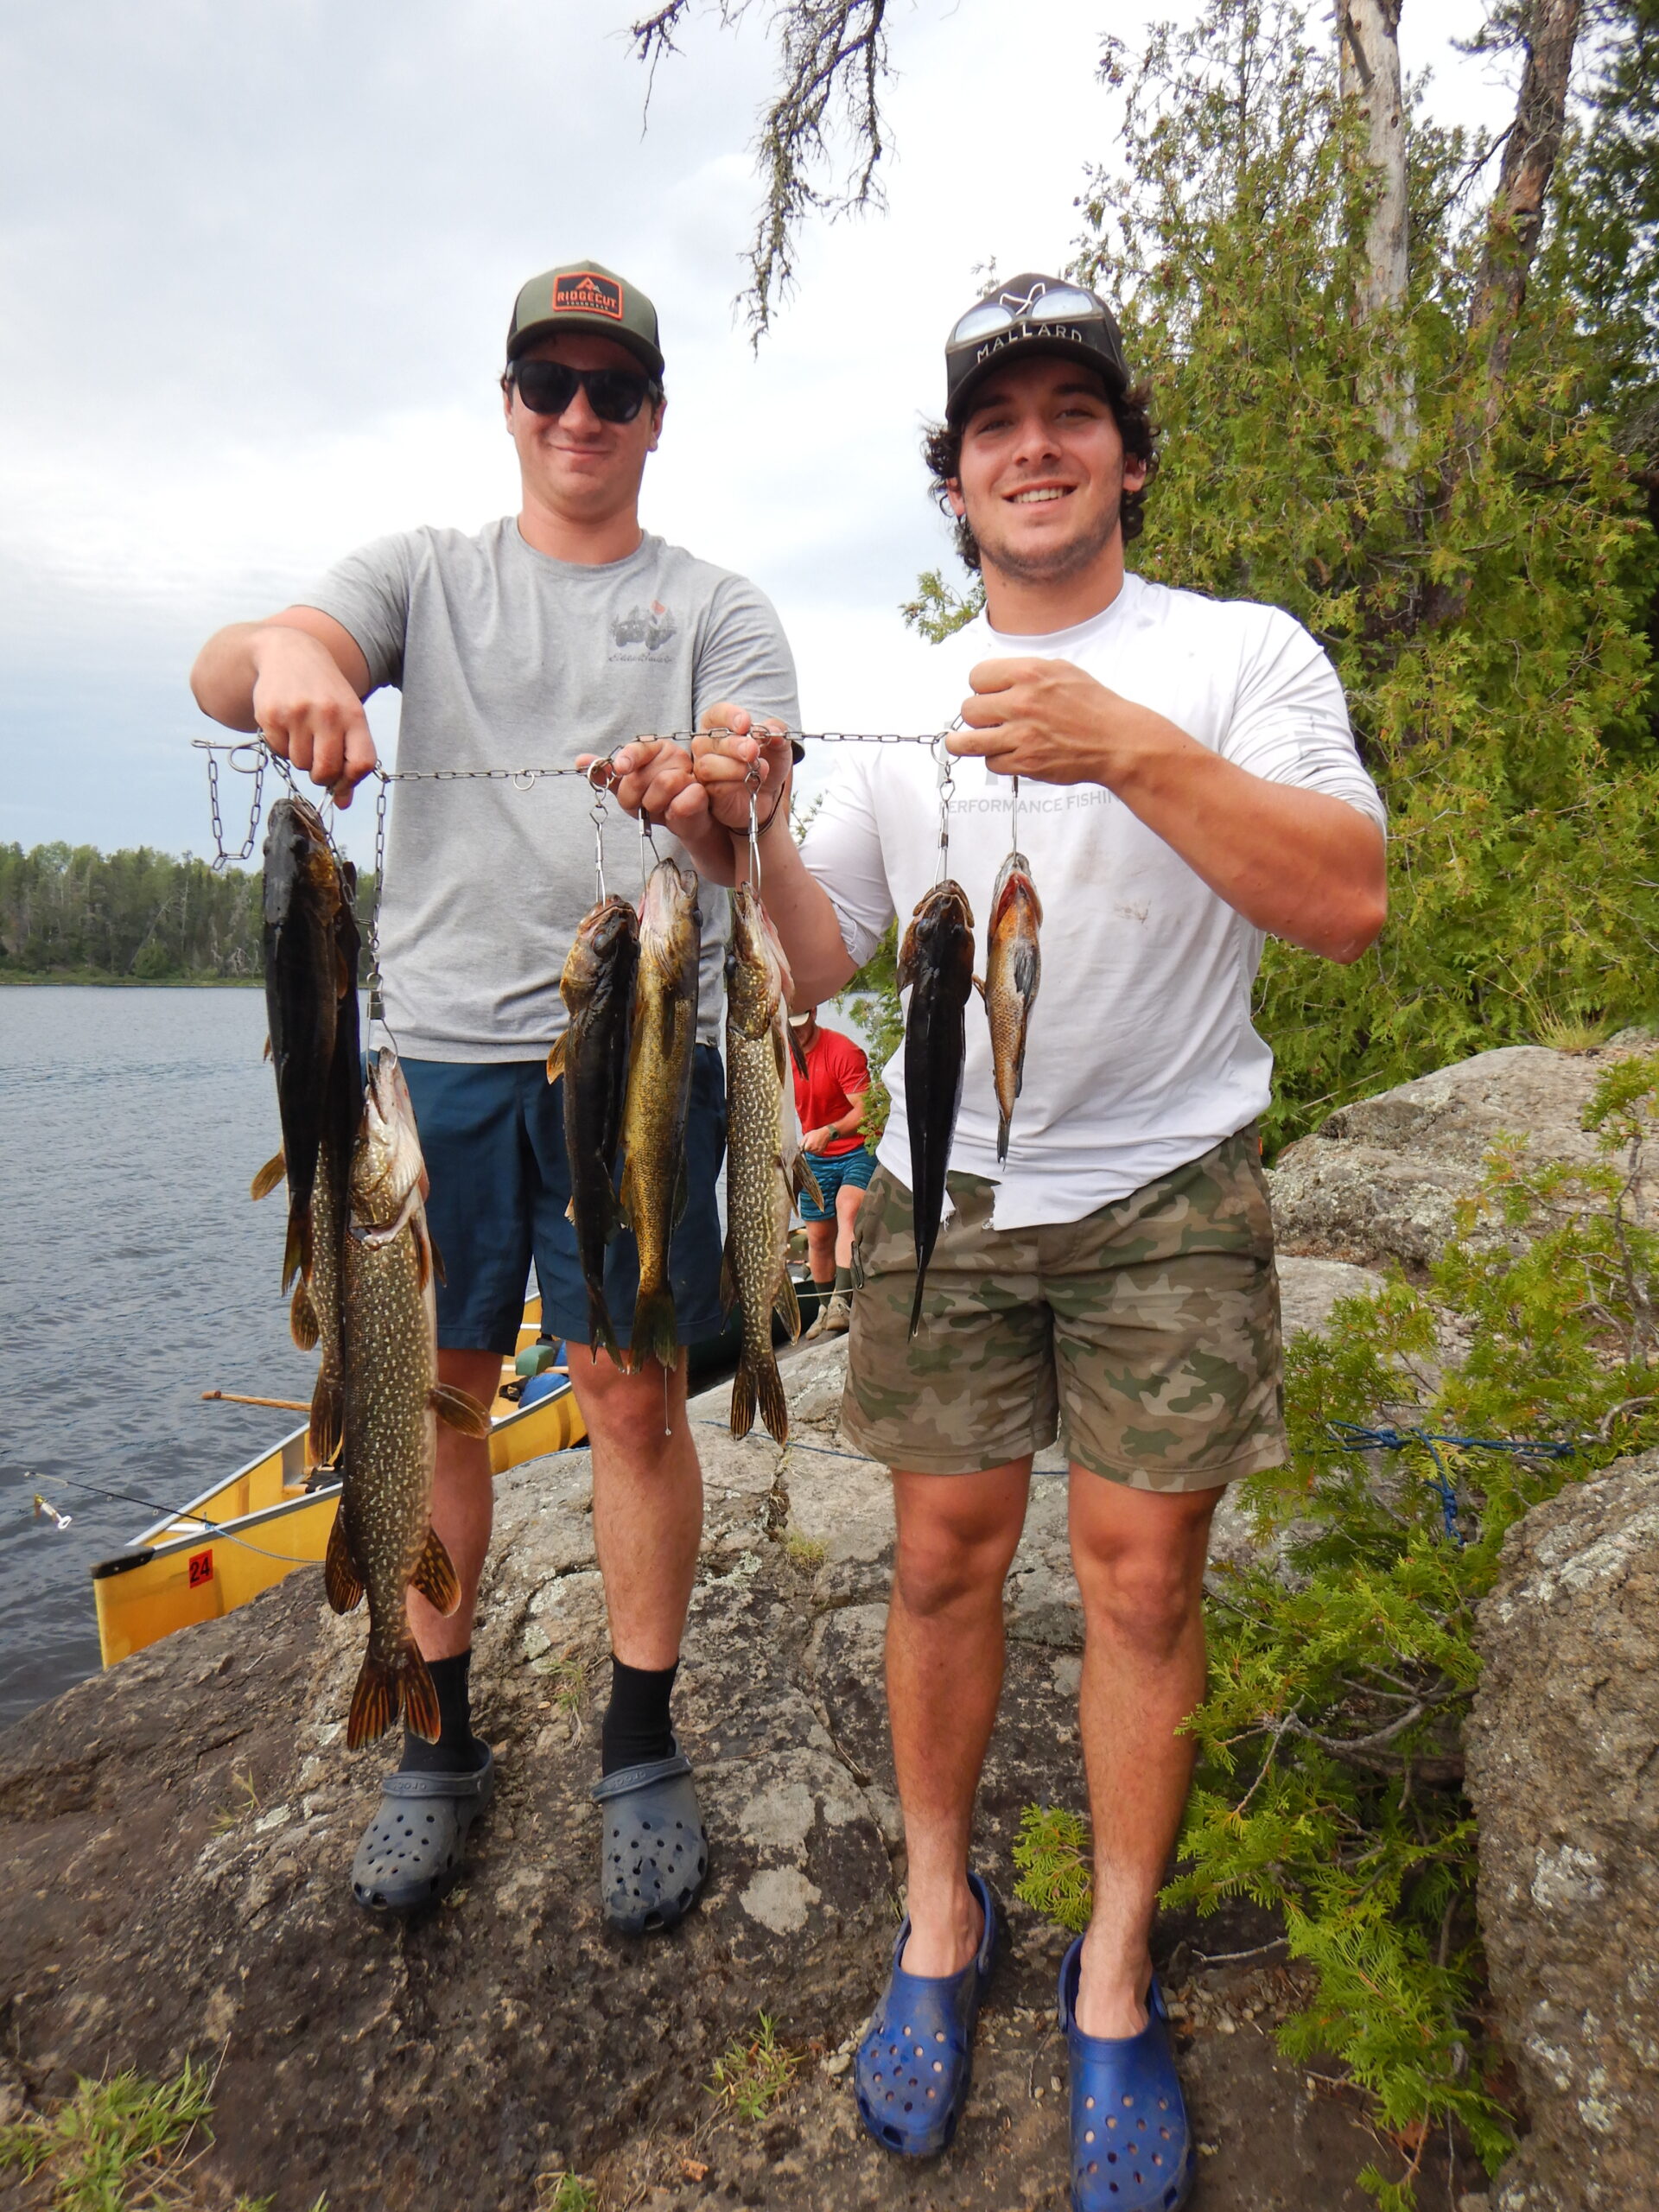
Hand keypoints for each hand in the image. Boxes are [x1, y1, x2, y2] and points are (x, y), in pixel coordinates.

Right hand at [251, 627, 376, 807]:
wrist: (289, 653)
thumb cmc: (325, 693)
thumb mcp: (346, 716)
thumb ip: (350, 758)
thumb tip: (343, 803)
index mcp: (353, 714)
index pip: (361, 763)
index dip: (351, 781)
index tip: (342, 781)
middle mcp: (326, 713)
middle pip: (326, 770)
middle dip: (321, 775)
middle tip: (317, 761)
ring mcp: (297, 713)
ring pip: (300, 764)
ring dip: (301, 758)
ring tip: (302, 733)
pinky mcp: (270, 715)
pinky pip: (279, 751)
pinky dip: (283, 746)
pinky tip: (286, 724)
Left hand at [578, 738, 703, 837]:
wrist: (684, 821)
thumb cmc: (656, 800)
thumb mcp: (628, 787)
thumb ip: (607, 774)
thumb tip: (581, 761)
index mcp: (655, 748)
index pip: (639, 747)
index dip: (627, 758)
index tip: (621, 769)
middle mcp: (674, 755)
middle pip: (642, 774)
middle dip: (633, 797)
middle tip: (640, 804)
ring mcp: (689, 773)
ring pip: (662, 785)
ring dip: (652, 805)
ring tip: (657, 808)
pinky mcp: (700, 793)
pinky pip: (679, 802)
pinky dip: (670, 812)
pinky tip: (673, 812)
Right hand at [690, 704, 792, 839]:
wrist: (768, 793)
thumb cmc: (766, 761)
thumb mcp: (778, 744)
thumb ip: (778, 732)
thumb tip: (774, 730)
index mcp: (720, 726)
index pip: (716, 714)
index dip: (729, 716)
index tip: (746, 723)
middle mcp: (706, 745)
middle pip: (711, 741)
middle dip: (734, 745)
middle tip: (753, 750)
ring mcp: (704, 768)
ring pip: (709, 765)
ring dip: (735, 767)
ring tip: (759, 768)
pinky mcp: (709, 791)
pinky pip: (715, 786)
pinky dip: (736, 784)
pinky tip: (753, 782)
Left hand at [802, 1126, 835, 1152]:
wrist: (825, 1133)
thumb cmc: (816, 1133)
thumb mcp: (807, 1135)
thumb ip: (802, 1142)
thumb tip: (799, 1147)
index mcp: (809, 1144)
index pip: (804, 1150)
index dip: (804, 1147)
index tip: (805, 1145)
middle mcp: (814, 1148)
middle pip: (808, 1152)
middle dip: (808, 1148)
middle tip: (811, 1142)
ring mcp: (818, 1150)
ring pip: (812, 1153)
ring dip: (812, 1150)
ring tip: (814, 1143)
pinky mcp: (821, 1151)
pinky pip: (816, 1153)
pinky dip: (816, 1150)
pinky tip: (817, 1145)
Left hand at [950, 655, 1158, 787]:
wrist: (1117, 740)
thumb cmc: (1093, 706)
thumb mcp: (1061, 670)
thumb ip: (1026, 672)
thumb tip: (996, 679)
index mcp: (1029, 674)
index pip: (976, 676)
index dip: (979, 686)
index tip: (986, 694)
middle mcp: (1021, 703)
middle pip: (968, 709)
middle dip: (976, 715)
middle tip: (987, 719)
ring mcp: (1021, 735)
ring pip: (967, 742)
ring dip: (963, 742)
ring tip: (960, 742)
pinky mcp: (1025, 763)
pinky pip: (991, 763)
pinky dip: (997, 760)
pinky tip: (1009, 754)